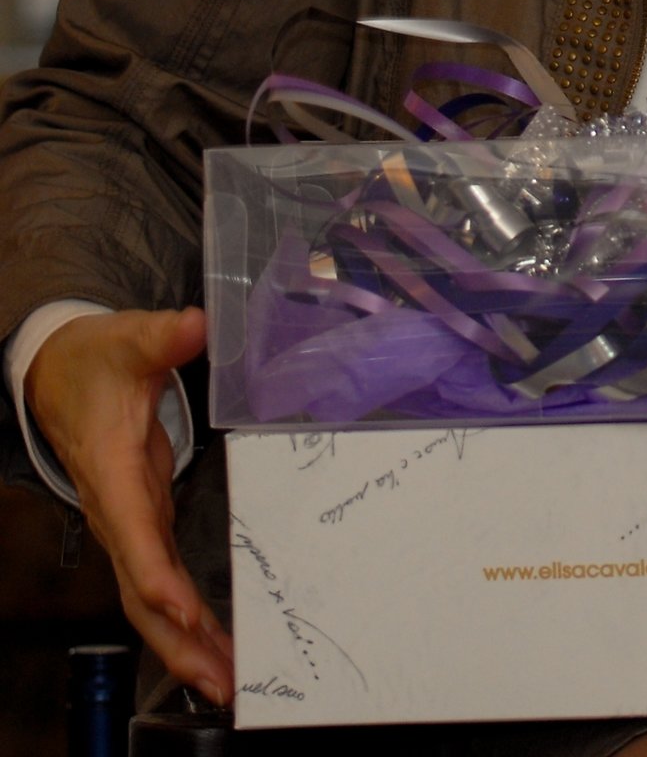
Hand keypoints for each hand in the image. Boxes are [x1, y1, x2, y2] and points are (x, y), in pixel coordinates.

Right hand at [25, 306, 234, 705]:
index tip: (184, 608)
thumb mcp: (127, 340)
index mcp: (113, 471)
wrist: (58, 374)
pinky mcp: (141, 523)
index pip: (132, 531)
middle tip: (222, 678)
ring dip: (186, 641)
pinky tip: (215, 644)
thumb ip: (162, 336)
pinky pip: (160, 582)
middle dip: (178, 638)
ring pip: (150, 597)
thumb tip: (195, 325)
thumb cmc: (95, 361)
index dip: (155, 572)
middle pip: (141, 589)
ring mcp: (128, 523)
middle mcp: (117, 511)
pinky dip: (186, 618)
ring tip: (228, 681)